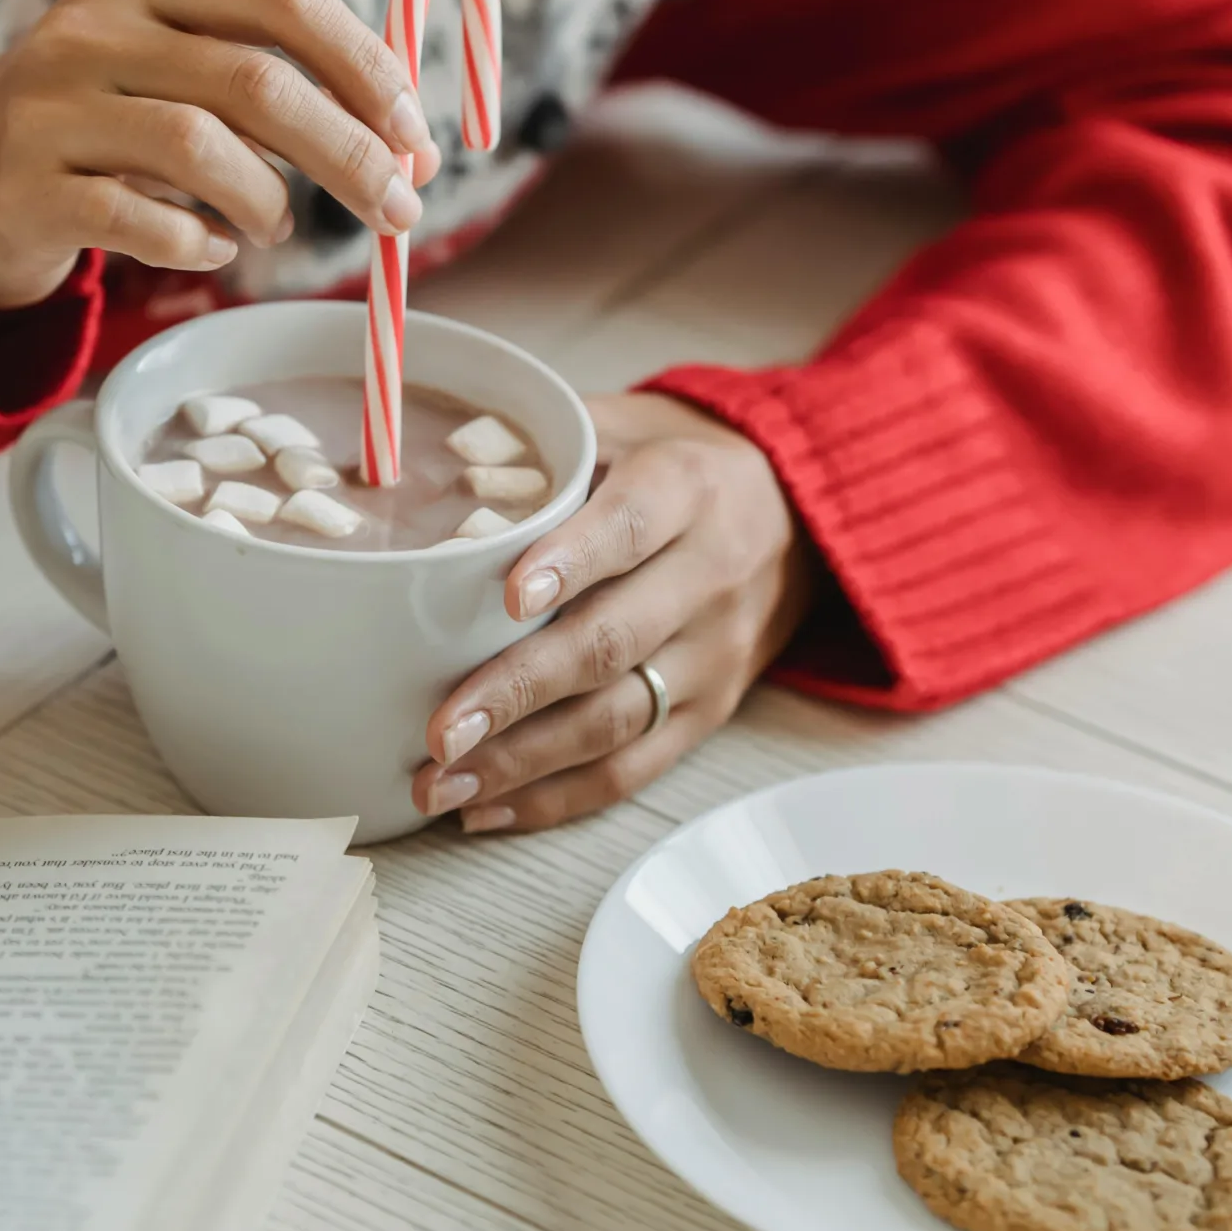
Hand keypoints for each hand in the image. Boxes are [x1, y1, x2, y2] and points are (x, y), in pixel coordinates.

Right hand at [0, 0, 438, 308]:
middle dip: (347, 153)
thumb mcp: (164, 64)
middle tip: (398, 210)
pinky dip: (196, 244)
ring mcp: (49, 108)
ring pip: (200, 147)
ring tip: (278, 225)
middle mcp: (90, 30)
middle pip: (254, 82)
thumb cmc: (100, 121)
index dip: (363, 65)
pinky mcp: (24, 189)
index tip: (415, 133)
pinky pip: (138, 220)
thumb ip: (266, 78)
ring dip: (268, 200)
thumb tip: (401, 141)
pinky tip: (211, 250)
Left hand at [415, 394, 812, 834]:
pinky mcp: (711, 712)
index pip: (630, 527)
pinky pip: (634, 769)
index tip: (510, 598)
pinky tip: (487, 807)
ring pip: (617, 720)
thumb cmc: (677, 463)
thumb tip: (434, 470)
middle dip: (518, 692)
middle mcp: (709, 577)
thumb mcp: (625, 423)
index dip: (571, 562)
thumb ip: (546, 446)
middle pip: (611, 641)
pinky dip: (557, 797)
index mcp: (686, 491)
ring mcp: (715, 655)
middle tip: (440, 730)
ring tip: (442, 782)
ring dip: (523, 762)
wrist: (796, 511)